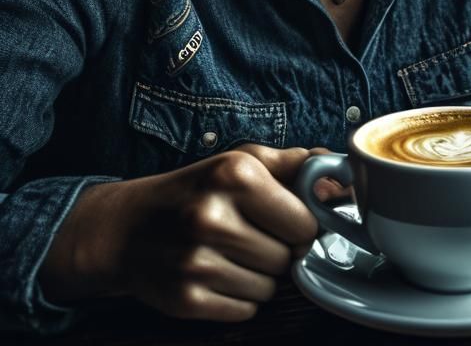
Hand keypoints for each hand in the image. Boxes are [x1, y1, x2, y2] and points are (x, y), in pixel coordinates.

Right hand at [40, 143, 343, 321]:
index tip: (284, 221)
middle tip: (252, 237)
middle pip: (288, 256)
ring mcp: (196, 261)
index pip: (304, 220)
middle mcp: (213, 216)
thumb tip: (343, 177)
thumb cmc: (198, 189)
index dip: (299, 225)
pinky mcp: (185, 299)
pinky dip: (239, 299)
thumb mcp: (242, 161)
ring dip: (260, 276)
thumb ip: (296, 164)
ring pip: (270, 287)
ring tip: (232, 254)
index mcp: (235, 174)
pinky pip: (246, 310)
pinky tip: (217, 275)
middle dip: (279, 250)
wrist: (126, 228)